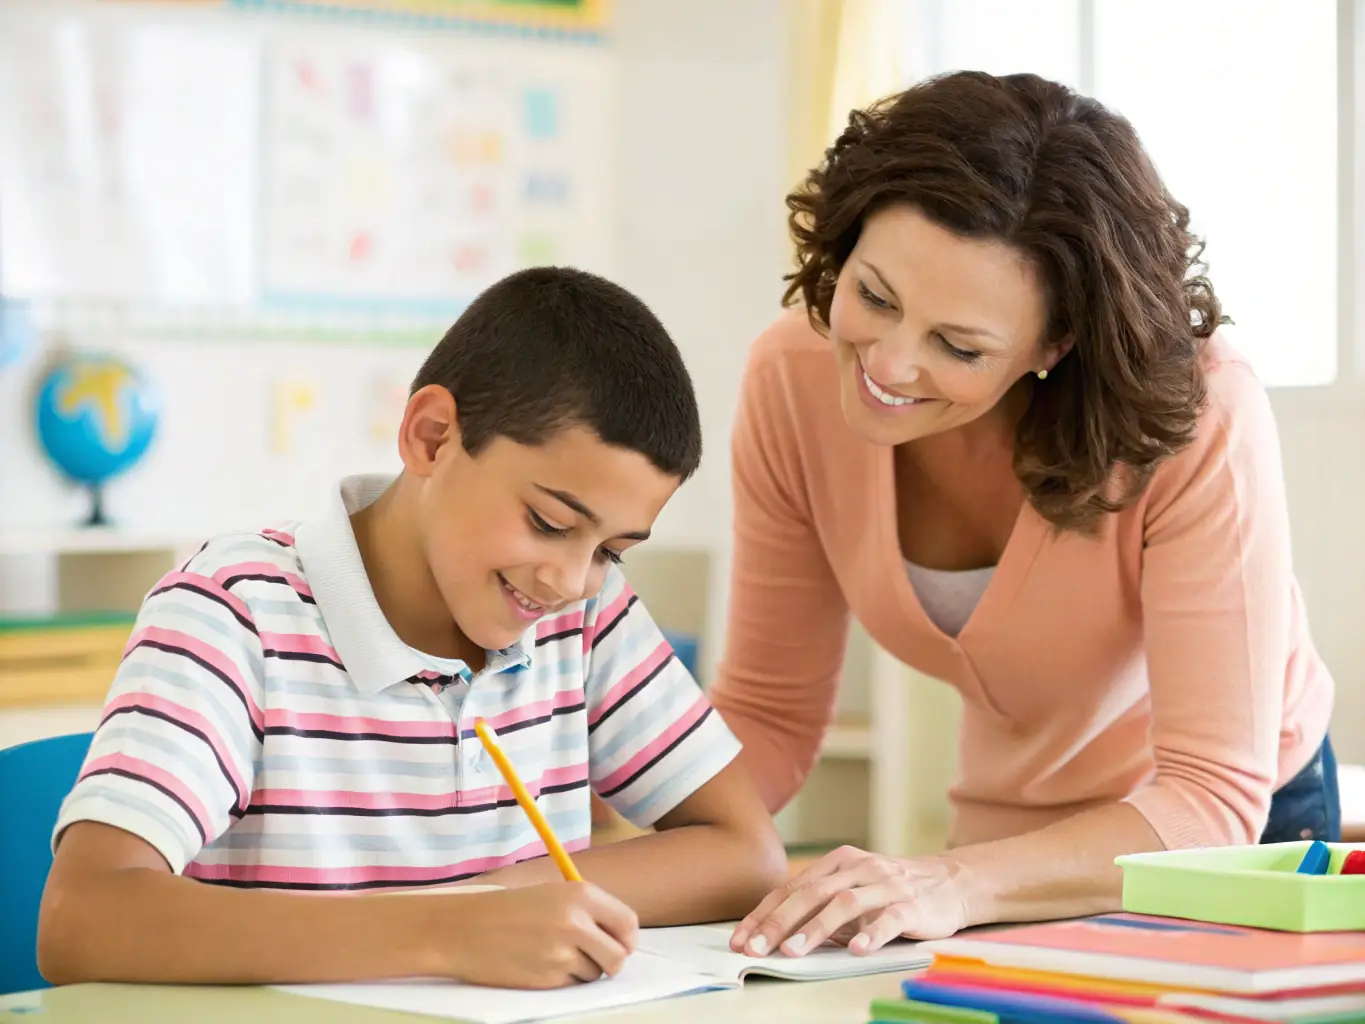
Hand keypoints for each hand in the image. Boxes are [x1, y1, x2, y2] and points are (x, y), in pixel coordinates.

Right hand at [431, 882, 638, 987]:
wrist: (464, 929)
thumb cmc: (509, 909)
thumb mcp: (553, 895)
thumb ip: (589, 911)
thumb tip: (623, 938)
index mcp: (580, 895)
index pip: (627, 922)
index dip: (627, 938)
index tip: (621, 943)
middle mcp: (576, 923)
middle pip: (618, 956)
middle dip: (611, 961)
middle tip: (596, 958)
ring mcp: (562, 953)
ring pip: (594, 973)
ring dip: (582, 969)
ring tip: (553, 953)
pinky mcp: (547, 979)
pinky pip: (572, 985)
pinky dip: (563, 979)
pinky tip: (540, 964)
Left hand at [728, 846, 969, 957]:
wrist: (950, 882)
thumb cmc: (890, 891)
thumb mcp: (852, 890)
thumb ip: (820, 904)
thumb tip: (776, 932)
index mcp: (839, 861)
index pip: (793, 887)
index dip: (764, 913)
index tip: (741, 938)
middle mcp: (859, 868)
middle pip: (812, 893)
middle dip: (779, 922)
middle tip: (756, 948)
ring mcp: (886, 884)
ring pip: (845, 904)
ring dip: (815, 928)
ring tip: (792, 952)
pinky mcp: (912, 905)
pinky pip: (889, 919)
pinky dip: (871, 933)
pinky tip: (855, 950)